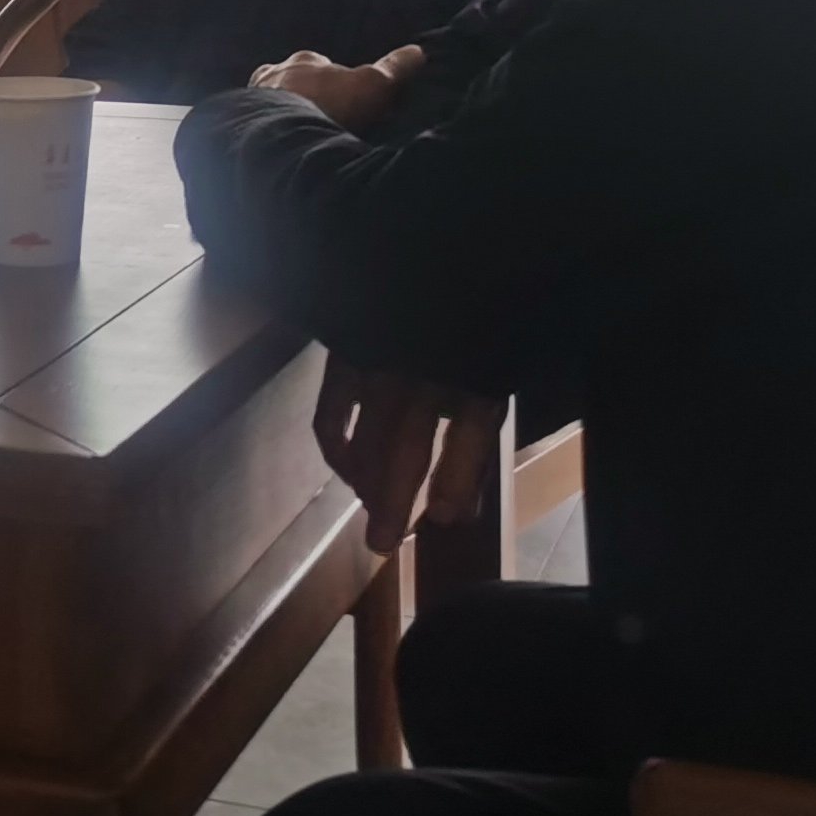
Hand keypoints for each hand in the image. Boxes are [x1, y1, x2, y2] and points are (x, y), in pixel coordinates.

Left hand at [251, 43, 424, 131]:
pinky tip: (277, 149)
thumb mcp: (372, 86)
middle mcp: (273, 73)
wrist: (278, 137)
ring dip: (282, 116)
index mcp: (305, 60)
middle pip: (293, 82)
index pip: (322, 65)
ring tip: (299, 138)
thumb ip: (394, 69)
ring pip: (269, 102)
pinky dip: (265, 135)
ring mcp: (251, 99)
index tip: (348, 98)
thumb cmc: (329, 104)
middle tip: (322, 120)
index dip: (337, 81)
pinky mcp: (239, 123)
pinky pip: (253, 126)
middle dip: (305, 97)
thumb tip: (419, 51)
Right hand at [314, 357, 505, 554]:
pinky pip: (330, 418)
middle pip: (405, 446)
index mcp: (473, 377)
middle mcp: (422, 374)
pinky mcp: (345, 361)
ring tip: (370, 509)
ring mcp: (379, 366)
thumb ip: (472, 450)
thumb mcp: (485, 386)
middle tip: (381, 542)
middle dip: (394, 498)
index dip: (456, 477)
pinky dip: (336, 450)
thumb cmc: (467, 339)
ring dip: (365, 482)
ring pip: (365, 438)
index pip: (468, 431)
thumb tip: (456, 513)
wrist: (433, 273)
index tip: (443, 517)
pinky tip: (346, 471)